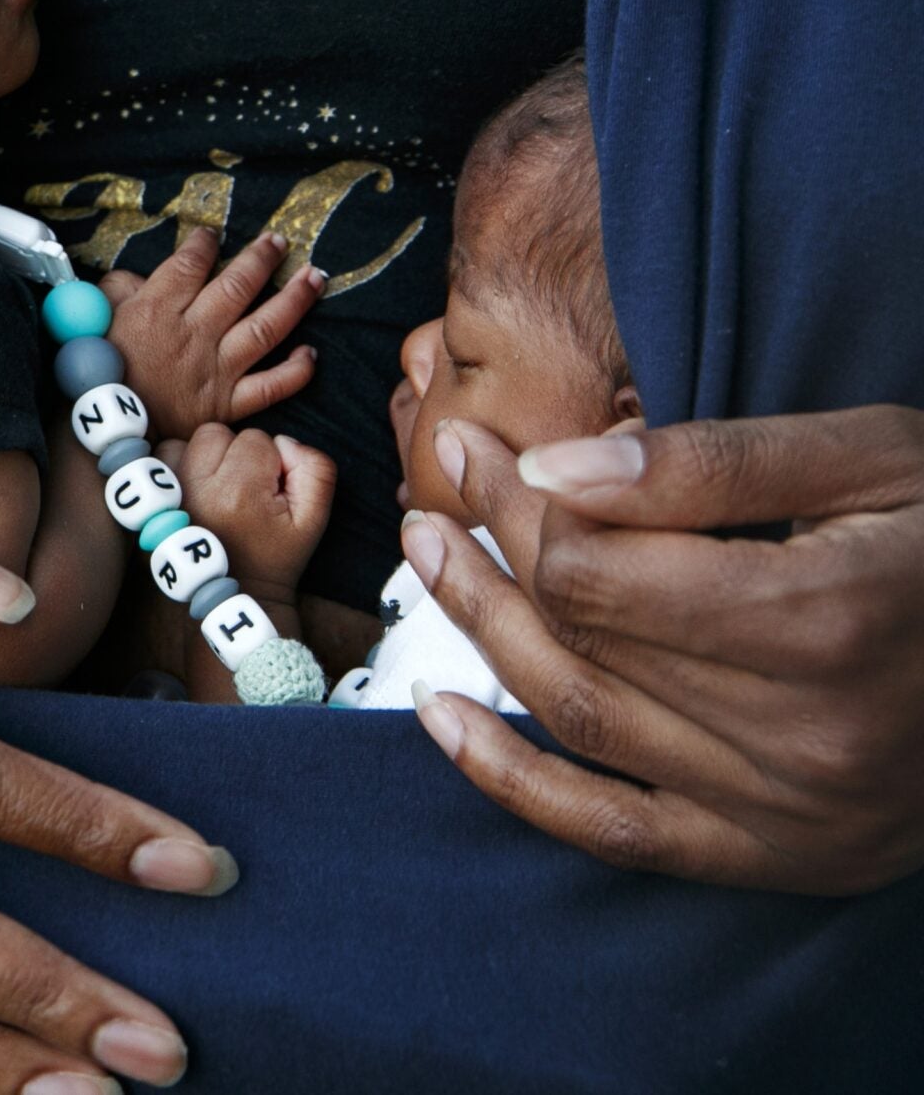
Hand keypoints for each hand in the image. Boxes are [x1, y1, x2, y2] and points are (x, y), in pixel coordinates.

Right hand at [100, 229, 323, 439]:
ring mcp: (216, 369)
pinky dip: (296, 370)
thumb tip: (138, 278)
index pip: (190, 264)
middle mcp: (193, 334)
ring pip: (266, 327)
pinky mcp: (228, 404)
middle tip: (279, 242)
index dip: (205, 243)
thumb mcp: (95, 322)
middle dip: (263, 258)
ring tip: (314, 277)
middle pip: (238, 285)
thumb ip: (118, 292)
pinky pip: (272, 386)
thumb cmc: (98, 375)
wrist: (106, 434)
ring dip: (295, 300)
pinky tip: (310, 353)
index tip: (213, 235)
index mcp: (156, 309)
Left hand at [157, 423, 334, 597]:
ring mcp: (168, 497)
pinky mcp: (148, 504)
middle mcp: (197, 490)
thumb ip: (314, 468)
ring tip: (217, 489)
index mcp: (240, 493)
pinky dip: (176, 467)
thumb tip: (283, 441)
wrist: (237, 595)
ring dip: (202, 458)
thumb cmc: (278, 554)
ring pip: (186, 442)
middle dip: (234, 453)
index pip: (256, 439)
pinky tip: (193, 490)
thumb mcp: (314, 517)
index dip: (269, 460)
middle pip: (217, 434)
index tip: (268, 491)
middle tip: (243, 489)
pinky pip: (161, 460)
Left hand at [403, 406, 923, 892]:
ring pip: (583, 720)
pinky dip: (512, 781)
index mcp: (829, 618)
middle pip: (584, 637)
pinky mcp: (783, 858)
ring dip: (483, 642)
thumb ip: (712, 463)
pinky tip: (441, 717)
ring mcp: (793, 810)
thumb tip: (555, 467)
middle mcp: (808, 731)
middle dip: (488, 558)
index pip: (600, 568)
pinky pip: (615, 831)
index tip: (474, 446)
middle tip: (433, 497)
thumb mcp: (872, 458)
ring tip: (433, 565)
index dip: (517, 503)